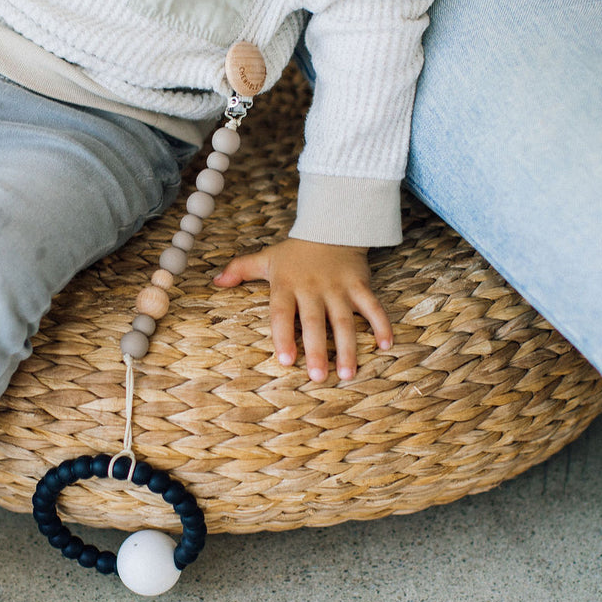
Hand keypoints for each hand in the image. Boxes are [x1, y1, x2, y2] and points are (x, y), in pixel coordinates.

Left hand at [213, 238, 393, 381]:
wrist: (332, 223)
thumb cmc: (296, 250)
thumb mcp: (267, 257)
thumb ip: (241, 269)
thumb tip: (215, 281)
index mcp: (287, 285)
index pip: (282, 313)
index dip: (283, 337)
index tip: (286, 361)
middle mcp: (313, 288)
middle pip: (314, 323)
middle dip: (316, 350)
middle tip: (317, 377)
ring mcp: (339, 288)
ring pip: (344, 321)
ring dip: (347, 348)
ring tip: (348, 374)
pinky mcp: (360, 285)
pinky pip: (373, 306)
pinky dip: (382, 324)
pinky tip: (386, 345)